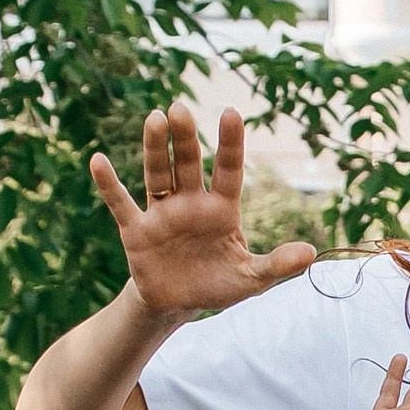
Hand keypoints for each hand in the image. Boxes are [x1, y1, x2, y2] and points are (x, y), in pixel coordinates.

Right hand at [89, 101, 316, 315]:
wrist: (179, 302)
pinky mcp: (136, 230)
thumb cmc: (218, 283)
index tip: (232, 113)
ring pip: (157, 174)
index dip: (230, 144)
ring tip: (155, 119)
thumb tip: (312, 254)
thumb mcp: (251, 278)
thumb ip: (277, 265)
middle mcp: (190, 203)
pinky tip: (98, 161)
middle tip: (180, 107)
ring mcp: (162, 213)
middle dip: (185, 138)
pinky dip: (109, 184)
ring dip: (156, 149)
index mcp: (221, 209)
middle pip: (188, 164)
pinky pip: (121, 203)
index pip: (229, 171)